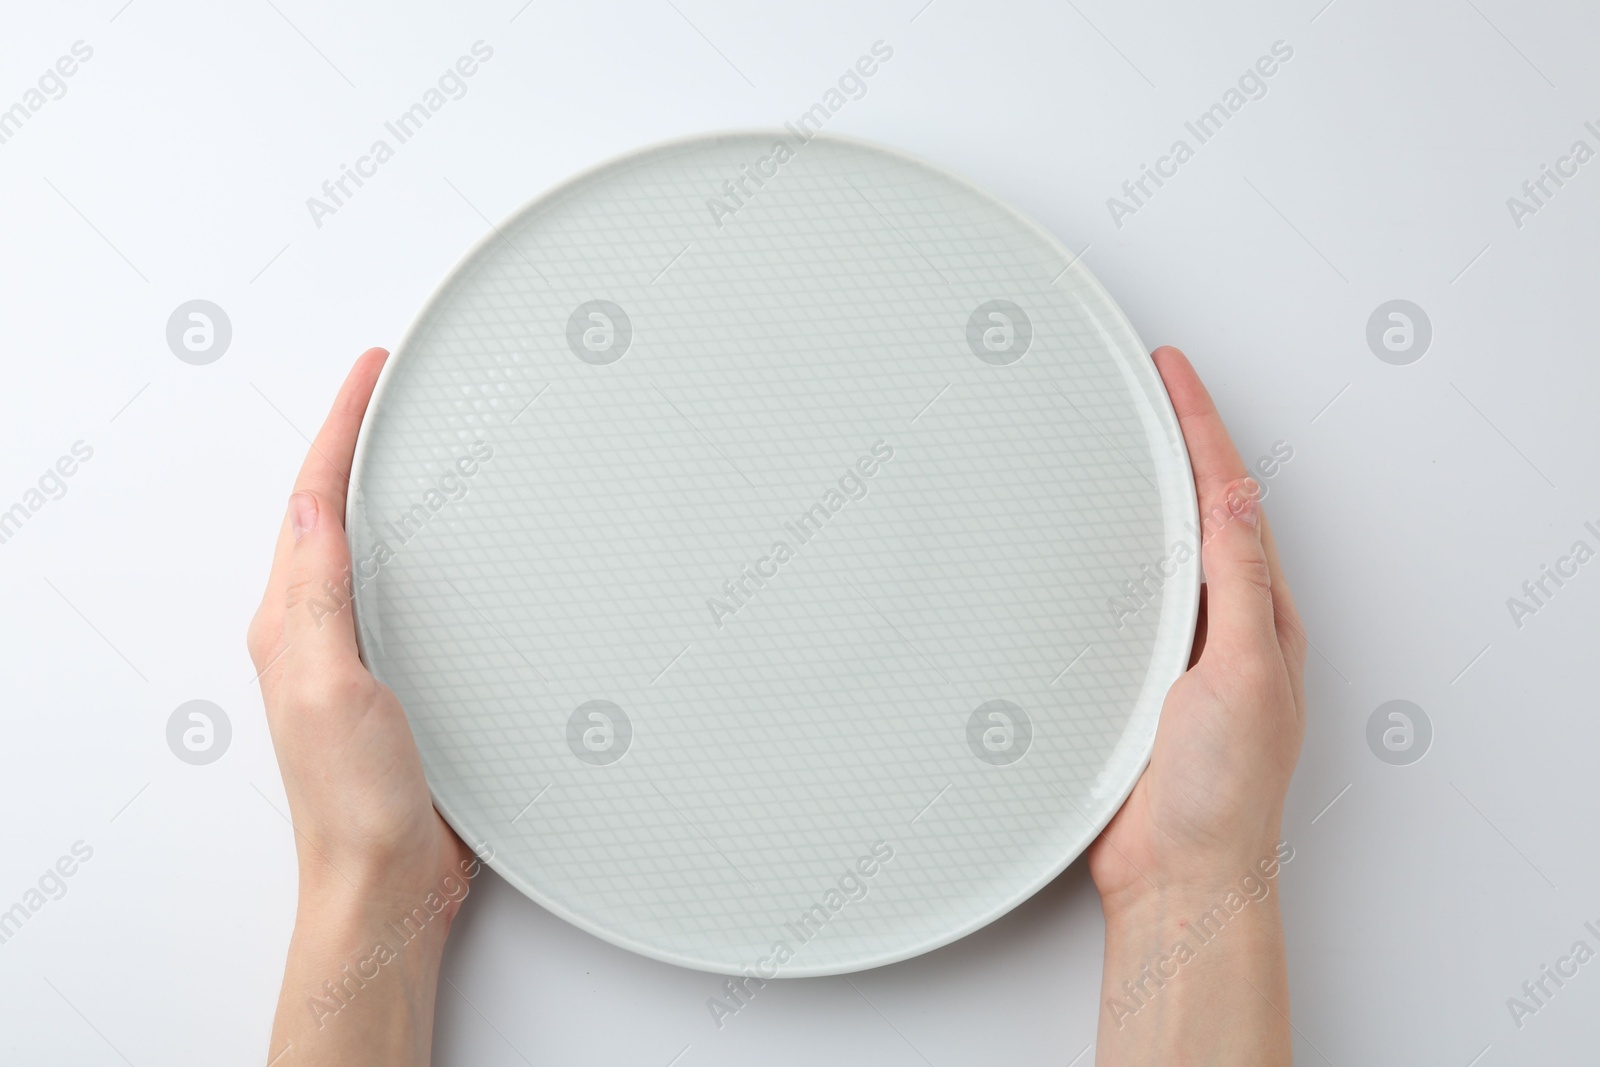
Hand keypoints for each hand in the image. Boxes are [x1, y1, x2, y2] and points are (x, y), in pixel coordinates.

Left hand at [248, 348, 472, 1065]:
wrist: (386, 884)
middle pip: (329, 509)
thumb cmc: (357, 801)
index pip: (312, 498)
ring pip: (363, 546)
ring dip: (382, 487)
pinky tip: (441, 545)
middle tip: (390, 387)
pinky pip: (398, 591)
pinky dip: (414, 546)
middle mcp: (316, 630)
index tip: (374, 369)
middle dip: (356, 440)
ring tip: (412, 439)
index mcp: (292, 620)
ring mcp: (355, 656)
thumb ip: (318, 592)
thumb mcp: (330, 683)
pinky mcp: (396, 682)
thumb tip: (306, 502)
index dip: (342, 425)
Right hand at [1088, 347, 1306, 1062]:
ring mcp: (1173, 654)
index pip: (1227, 497)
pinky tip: (1081, 544)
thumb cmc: (1221, 796)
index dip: (1199, 427)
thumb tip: (1235, 503)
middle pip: (1195, 511)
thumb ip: (1239, 587)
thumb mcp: (1243, 675)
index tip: (1170, 370)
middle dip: (1175, 443)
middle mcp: (1219, 626)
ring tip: (1116, 437)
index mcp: (1258, 616)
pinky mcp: (1129, 682)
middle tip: (1145, 386)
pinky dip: (1101, 557)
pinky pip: (1115, 602)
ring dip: (1138, 493)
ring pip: (1154, 553)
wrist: (1177, 877)